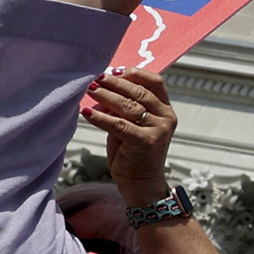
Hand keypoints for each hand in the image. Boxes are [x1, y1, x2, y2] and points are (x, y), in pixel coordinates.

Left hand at [79, 70, 181, 201]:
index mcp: (165, 110)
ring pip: (129, 106)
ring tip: (89, 90)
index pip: (155, 82)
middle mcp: (166, 117)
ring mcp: (158, 130)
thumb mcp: (130, 125)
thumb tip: (101, 90)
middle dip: (114, 83)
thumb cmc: (132, 152)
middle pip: (139, 92)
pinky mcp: (146, 142)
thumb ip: (123, 109)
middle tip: (95, 79)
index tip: (114, 70)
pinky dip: (101, 118)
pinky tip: (86, 112)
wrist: (142, 183)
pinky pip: (119, 125)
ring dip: (106, 96)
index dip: (135, 73)